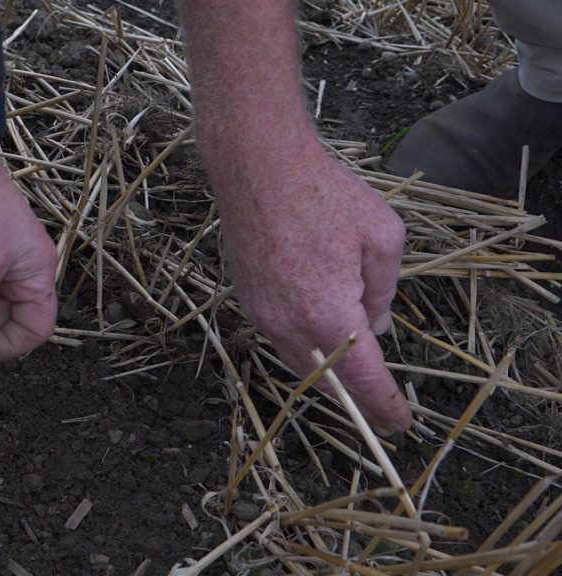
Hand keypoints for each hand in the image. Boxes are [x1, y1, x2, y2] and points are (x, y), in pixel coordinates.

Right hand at [218, 153, 411, 433]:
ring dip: (328, 377)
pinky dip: (304, 350)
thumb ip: (385, 292)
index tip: (400, 423)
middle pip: (326, 383)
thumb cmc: (323, 195)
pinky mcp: (247, 300)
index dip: (385, 406)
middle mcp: (289, 325)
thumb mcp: (382, 238)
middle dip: (357, 400)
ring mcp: (262, 315)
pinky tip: (319, 339)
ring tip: (353, 380)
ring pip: (299, 365)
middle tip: (382, 409)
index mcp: (329, 314)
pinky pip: (279, 340)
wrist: (258, 170)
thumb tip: (376, 327)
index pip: (364, 380)